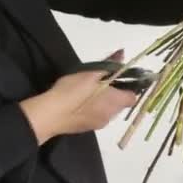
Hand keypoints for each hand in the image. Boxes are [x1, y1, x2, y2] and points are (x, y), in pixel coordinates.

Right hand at [20, 50, 136, 144]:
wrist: (50, 115)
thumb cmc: (73, 92)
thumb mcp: (91, 73)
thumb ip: (109, 65)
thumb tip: (122, 54)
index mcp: (116, 101)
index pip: (133, 97)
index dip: (128, 88)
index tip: (119, 79)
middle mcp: (111, 116)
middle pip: (120, 104)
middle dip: (114, 94)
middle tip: (101, 82)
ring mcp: (99, 124)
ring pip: (107, 111)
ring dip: (103, 102)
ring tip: (88, 92)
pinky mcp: (86, 129)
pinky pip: (96, 116)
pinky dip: (93, 109)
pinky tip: (80, 102)